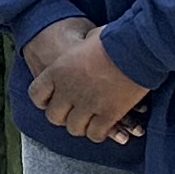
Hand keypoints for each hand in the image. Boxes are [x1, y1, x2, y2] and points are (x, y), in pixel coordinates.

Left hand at [24, 18, 149, 144]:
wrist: (137, 48)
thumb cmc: (114, 39)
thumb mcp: (87, 39)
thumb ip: (80, 51)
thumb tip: (86, 46)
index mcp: (57, 70)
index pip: (37, 94)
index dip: (44, 100)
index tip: (53, 101)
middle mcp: (67, 90)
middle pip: (54, 116)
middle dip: (63, 117)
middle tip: (74, 115)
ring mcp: (87, 104)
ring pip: (75, 128)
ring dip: (82, 127)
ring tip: (90, 122)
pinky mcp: (107, 115)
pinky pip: (96, 134)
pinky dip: (99, 133)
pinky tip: (105, 127)